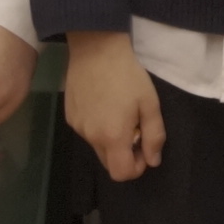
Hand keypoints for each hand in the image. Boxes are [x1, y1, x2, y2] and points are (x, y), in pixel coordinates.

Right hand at [65, 31, 164, 180]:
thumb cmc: (128, 76)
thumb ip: (154, 136)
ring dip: (111, 140)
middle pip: (108, 163)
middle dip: (124, 155)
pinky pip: (87, 132)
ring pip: (97, 147)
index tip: (144, 149)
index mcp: (112, 137)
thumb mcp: (150, 104)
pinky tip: (104, 104)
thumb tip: (153, 161)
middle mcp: (91, 137)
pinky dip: (98, 128)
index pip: (121, 173)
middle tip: (134, 129)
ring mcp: (77, 127)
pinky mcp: (69, 116)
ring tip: (119, 112)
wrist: (96, 49)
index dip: (136, 168)